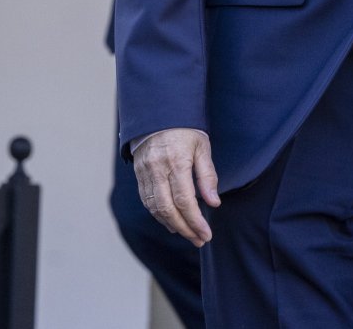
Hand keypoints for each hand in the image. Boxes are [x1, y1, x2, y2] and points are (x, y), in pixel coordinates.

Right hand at [133, 128, 220, 245]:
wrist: (158, 112)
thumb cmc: (185, 129)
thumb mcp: (202, 147)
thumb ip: (207, 175)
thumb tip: (213, 202)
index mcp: (176, 162)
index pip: (185, 200)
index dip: (195, 221)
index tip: (206, 234)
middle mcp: (158, 169)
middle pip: (168, 209)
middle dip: (184, 229)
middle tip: (198, 239)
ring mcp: (145, 172)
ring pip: (155, 207)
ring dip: (171, 224)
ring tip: (187, 233)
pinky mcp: (139, 174)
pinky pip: (147, 200)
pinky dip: (158, 214)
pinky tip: (171, 221)